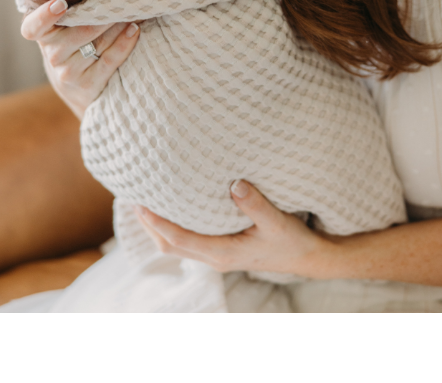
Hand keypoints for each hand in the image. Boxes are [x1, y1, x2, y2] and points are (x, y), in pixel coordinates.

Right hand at [20, 0, 142, 119]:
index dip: (44, 15)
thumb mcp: (62, 25)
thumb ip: (71, 6)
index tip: (61, 3)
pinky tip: (134, 29)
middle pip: (81, 29)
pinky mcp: (87, 84)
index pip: (33, 27)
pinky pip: (110, 59)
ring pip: (99, 42)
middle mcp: (51, 53)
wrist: (75, 84)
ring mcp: (67, 71)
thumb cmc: (71, 41)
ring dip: (119, 24)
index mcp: (41, 34)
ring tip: (134, 9)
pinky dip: (125, 42)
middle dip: (105, 12)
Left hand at [135, 180, 338, 278]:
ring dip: (157, 228)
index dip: (157, 224)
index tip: (140, 206)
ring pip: (176, 246)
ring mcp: (217, 256)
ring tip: (143, 202)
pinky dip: (172, 229)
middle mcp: (215, 257)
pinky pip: (187, 242)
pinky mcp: (221, 251)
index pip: (180, 240)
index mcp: (224, 252)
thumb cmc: (294, 241)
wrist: (310, 258)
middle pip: (170, 246)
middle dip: (149, 225)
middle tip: (132, 198)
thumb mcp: (278, 222)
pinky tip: (170, 210)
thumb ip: (256, 204)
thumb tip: (235, 184)